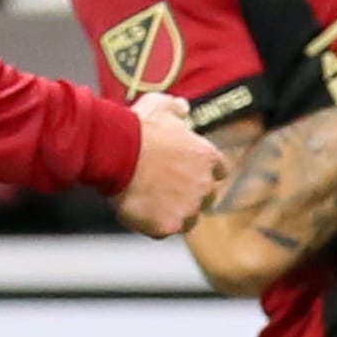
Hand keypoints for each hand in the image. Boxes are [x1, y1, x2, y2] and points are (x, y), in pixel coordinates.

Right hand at [113, 94, 228, 238]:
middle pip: (207, 198)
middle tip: (167, 190)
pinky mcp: (168, 226)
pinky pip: (163, 231)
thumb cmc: (138, 128)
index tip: (187, 172)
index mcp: (209, 158)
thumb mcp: (160, 106)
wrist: (118, 151)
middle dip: (191, 196)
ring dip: (174, 214)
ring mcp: (188, 208)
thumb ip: (175, 108)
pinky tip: (137, 211)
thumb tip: (183, 108)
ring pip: (188, 219)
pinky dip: (152, 225)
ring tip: (151, 204)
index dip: (202, 173)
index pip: (218, 172)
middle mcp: (205, 186)